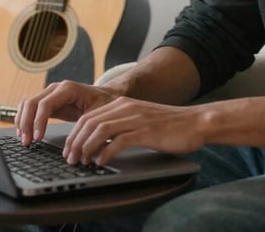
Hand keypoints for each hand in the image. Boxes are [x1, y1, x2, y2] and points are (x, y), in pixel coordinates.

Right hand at [15, 80, 119, 145]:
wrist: (105, 95)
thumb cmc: (103, 103)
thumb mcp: (98, 113)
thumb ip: (88, 124)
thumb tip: (80, 142)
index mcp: (68, 89)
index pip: (45, 103)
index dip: (38, 121)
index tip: (37, 138)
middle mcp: (56, 88)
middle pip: (32, 102)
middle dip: (26, 123)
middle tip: (27, 143)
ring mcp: (50, 93)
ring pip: (27, 104)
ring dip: (22, 121)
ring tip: (25, 140)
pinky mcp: (47, 101)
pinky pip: (29, 107)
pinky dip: (24, 119)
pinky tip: (24, 132)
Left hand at [63, 97, 206, 166]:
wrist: (194, 122)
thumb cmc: (169, 125)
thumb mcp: (139, 120)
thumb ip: (120, 126)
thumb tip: (99, 142)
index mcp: (123, 104)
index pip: (89, 116)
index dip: (74, 134)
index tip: (69, 150)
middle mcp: (127, 107)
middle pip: (90, 122)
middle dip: (76, 142)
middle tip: (71, 159)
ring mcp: (136, 118)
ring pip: (100, 130)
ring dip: (87, 148)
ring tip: (83, 162)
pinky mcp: (146, 131)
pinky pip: (119, 140)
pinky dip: (106, 152)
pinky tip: (102, 161)